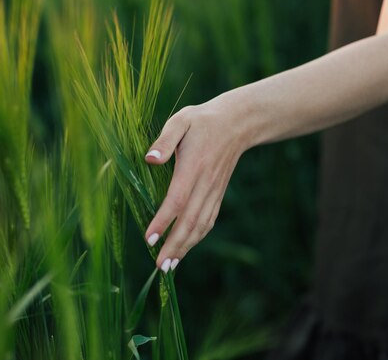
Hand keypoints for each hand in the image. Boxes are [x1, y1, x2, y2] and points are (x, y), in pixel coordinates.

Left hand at [144, 95, 250, 271]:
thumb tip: (150, 159)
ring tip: (170, 266)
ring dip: (186, 247)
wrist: (238, 123)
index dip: (163, 221)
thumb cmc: (202, 121)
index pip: (177, 199)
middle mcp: (206, 183)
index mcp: (194, 166)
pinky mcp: (218, 194)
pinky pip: (209, 220)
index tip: (149, 239)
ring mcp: (214, 191)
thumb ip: (165, 140)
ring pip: (201, 225)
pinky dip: (197, 237)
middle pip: (190, 220)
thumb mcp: (181, 121)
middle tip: (160, 267)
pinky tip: (186, 248)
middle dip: (175, 245)